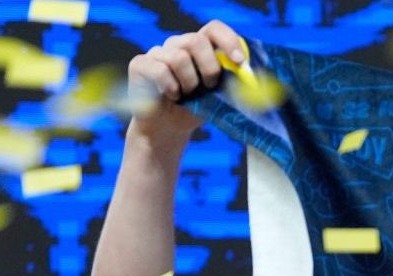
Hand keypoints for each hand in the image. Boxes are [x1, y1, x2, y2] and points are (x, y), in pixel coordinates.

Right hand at [125, 21, 244, 146]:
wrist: (168, 129)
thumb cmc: (196, 109)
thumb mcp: (219, 97)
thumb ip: (233, 84)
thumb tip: (252, 80)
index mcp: (200, 48)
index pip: (214, 29)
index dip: (228, 41)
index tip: (239, 62)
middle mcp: (177, 45)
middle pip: (196, 40)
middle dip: (209, 67)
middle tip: (210, 86)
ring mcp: (157, 53)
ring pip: (178, 57)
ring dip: (189, 83)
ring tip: (187, 95)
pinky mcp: (140, 64)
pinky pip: (160, 70)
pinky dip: (171, 88)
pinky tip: (171, 96)